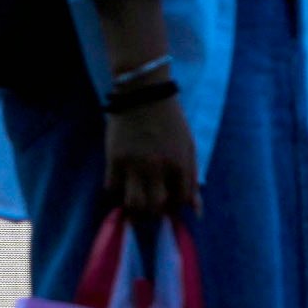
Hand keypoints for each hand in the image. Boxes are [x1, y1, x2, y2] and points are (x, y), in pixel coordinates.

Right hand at [104, 92, 198, 228]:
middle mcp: (158, 167)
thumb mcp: (188, 147)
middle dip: (155, 212)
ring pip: (133, 203)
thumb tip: (196, 211)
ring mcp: (134, 164)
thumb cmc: (170, 122)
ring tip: (136, 202)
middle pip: (156, 207)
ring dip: (135, 208)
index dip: (175, 207)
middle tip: (151, 207)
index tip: (169, 204)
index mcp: (180, 163)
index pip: (180, 200)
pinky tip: (122, 183)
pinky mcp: (114, 159)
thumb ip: (192, 179)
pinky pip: (112, 188)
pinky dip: (117, 190)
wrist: (143, 95)